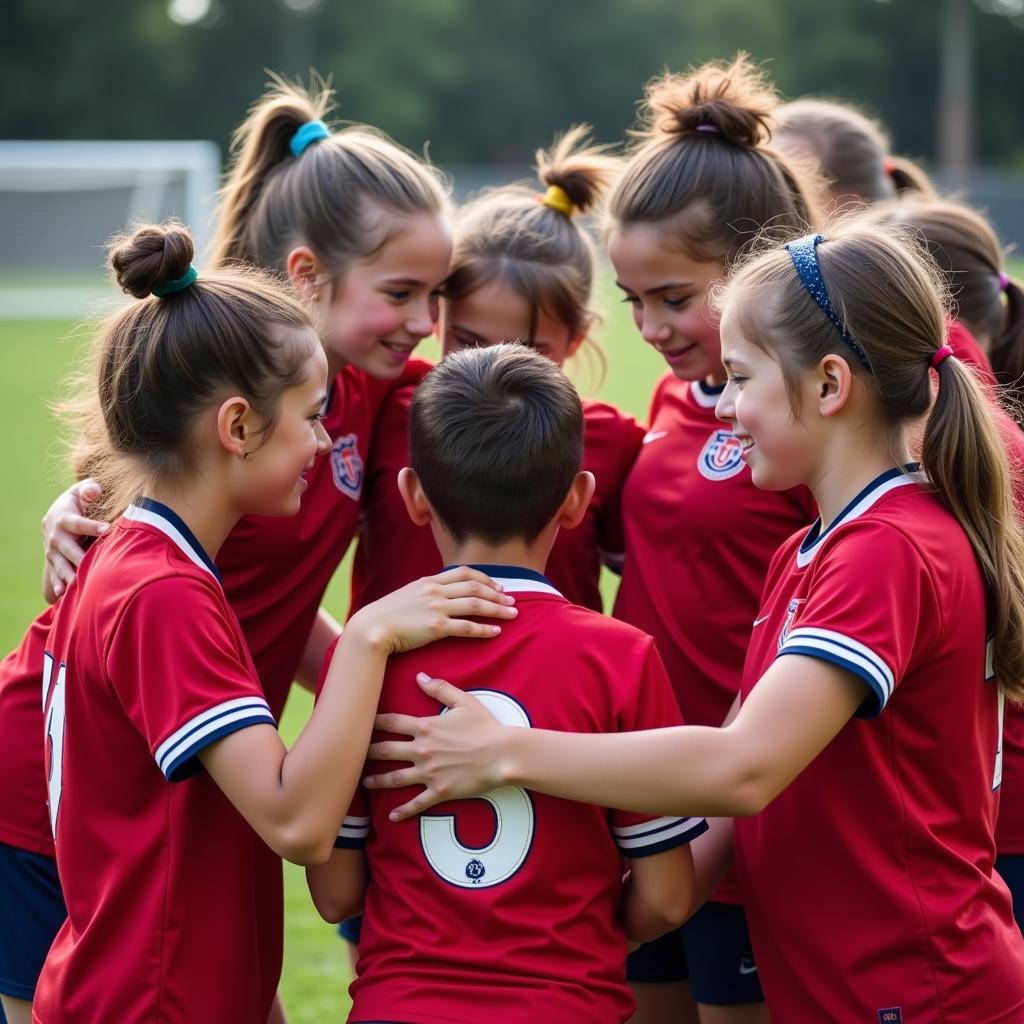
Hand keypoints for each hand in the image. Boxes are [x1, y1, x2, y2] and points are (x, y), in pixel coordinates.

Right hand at [42, 479, 106, 598]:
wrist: (58, 514)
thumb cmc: (79, 500)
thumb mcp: (82, 490)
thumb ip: (89, 489)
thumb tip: (94, 492)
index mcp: (64, 518)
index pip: (78, 523)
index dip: (91, 526)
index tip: (107, 529)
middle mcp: (56, 536)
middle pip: (68, 549)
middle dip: (79, 557)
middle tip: (93, 566)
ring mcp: (52, 551)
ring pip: (60, 565)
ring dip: (69, 575)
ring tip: (79, 584)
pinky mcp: (53, 562)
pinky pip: (54, 575)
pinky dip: (58, 584)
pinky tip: (63, 594)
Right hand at [346, 566, 516, 655]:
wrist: (371, 628)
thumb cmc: (386, 615)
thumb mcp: (407, 595)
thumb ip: (426, 592)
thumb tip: (440, 594)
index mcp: (429, 581)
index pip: (464, 573)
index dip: (485, 578)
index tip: (498, 586)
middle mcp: (435, 591)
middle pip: (475, 587)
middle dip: (497, 594)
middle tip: (513, 601)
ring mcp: (437, 607)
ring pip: (476, 605)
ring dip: (497, 609)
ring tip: (512, 614)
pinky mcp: (436, 626)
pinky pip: (467, 627)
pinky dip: (484, 629)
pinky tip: (496, 632)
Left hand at [364, 673, 507, 819]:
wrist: (502, 754)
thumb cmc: (485, 726)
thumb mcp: (464, 701)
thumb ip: (440, 688)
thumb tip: (420, 677)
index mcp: (426, 727)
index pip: (391, 722)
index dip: (373, 721)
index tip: (359, 721)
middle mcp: (422, 750)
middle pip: (386, 751)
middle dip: (367, 752)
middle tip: (351, 754)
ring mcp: (429, 772)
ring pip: (395, 778)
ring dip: (377, 781)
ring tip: (364, 783)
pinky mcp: (439, 791)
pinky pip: (416, 803)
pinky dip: (403, 811)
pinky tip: (392, 817)